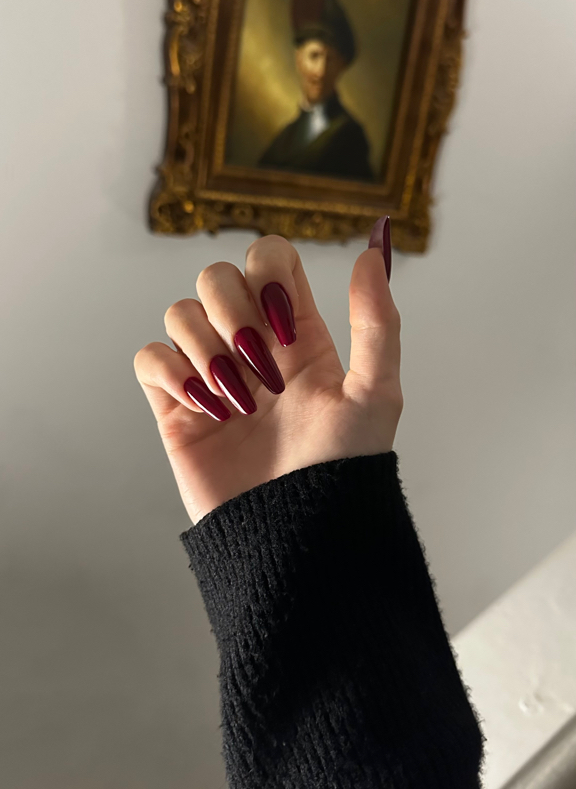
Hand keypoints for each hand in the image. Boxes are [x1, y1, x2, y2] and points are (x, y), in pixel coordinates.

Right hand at [134, 227, 401, 524]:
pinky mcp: (176, 406)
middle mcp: (252, 347)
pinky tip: (203, 408)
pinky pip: (149, 356)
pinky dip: (169, 373)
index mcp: (298, 335)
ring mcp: (211, 374)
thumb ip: (377, 323)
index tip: (283, 326)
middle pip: (216, 276)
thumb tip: (372, 250)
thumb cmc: (342, 473)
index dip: (268, 276)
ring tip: (235, 403)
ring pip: (180, 312)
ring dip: (204, 351)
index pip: (269, 259)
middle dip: (232, 313)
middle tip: (258, 369)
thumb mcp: (375, 395)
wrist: (294, 538)